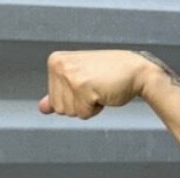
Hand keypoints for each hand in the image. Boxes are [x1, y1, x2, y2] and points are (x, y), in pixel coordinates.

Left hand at [38, 50, 153, 119]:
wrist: (137, 71)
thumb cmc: (110, 75)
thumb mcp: (79, 81)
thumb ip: (58, 94)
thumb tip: (42, 108)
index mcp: (56, 61)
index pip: (52, 99)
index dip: (71, 98)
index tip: (86, 83)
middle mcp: (60, 66)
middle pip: (59, 108)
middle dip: (78, 104)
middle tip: (94, 86)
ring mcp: (71, 76)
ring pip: (70, 112)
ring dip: (86, 106)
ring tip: (98, 89)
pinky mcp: (82, 87)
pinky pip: (83, 114)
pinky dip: (95, 109)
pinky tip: (103, 93)